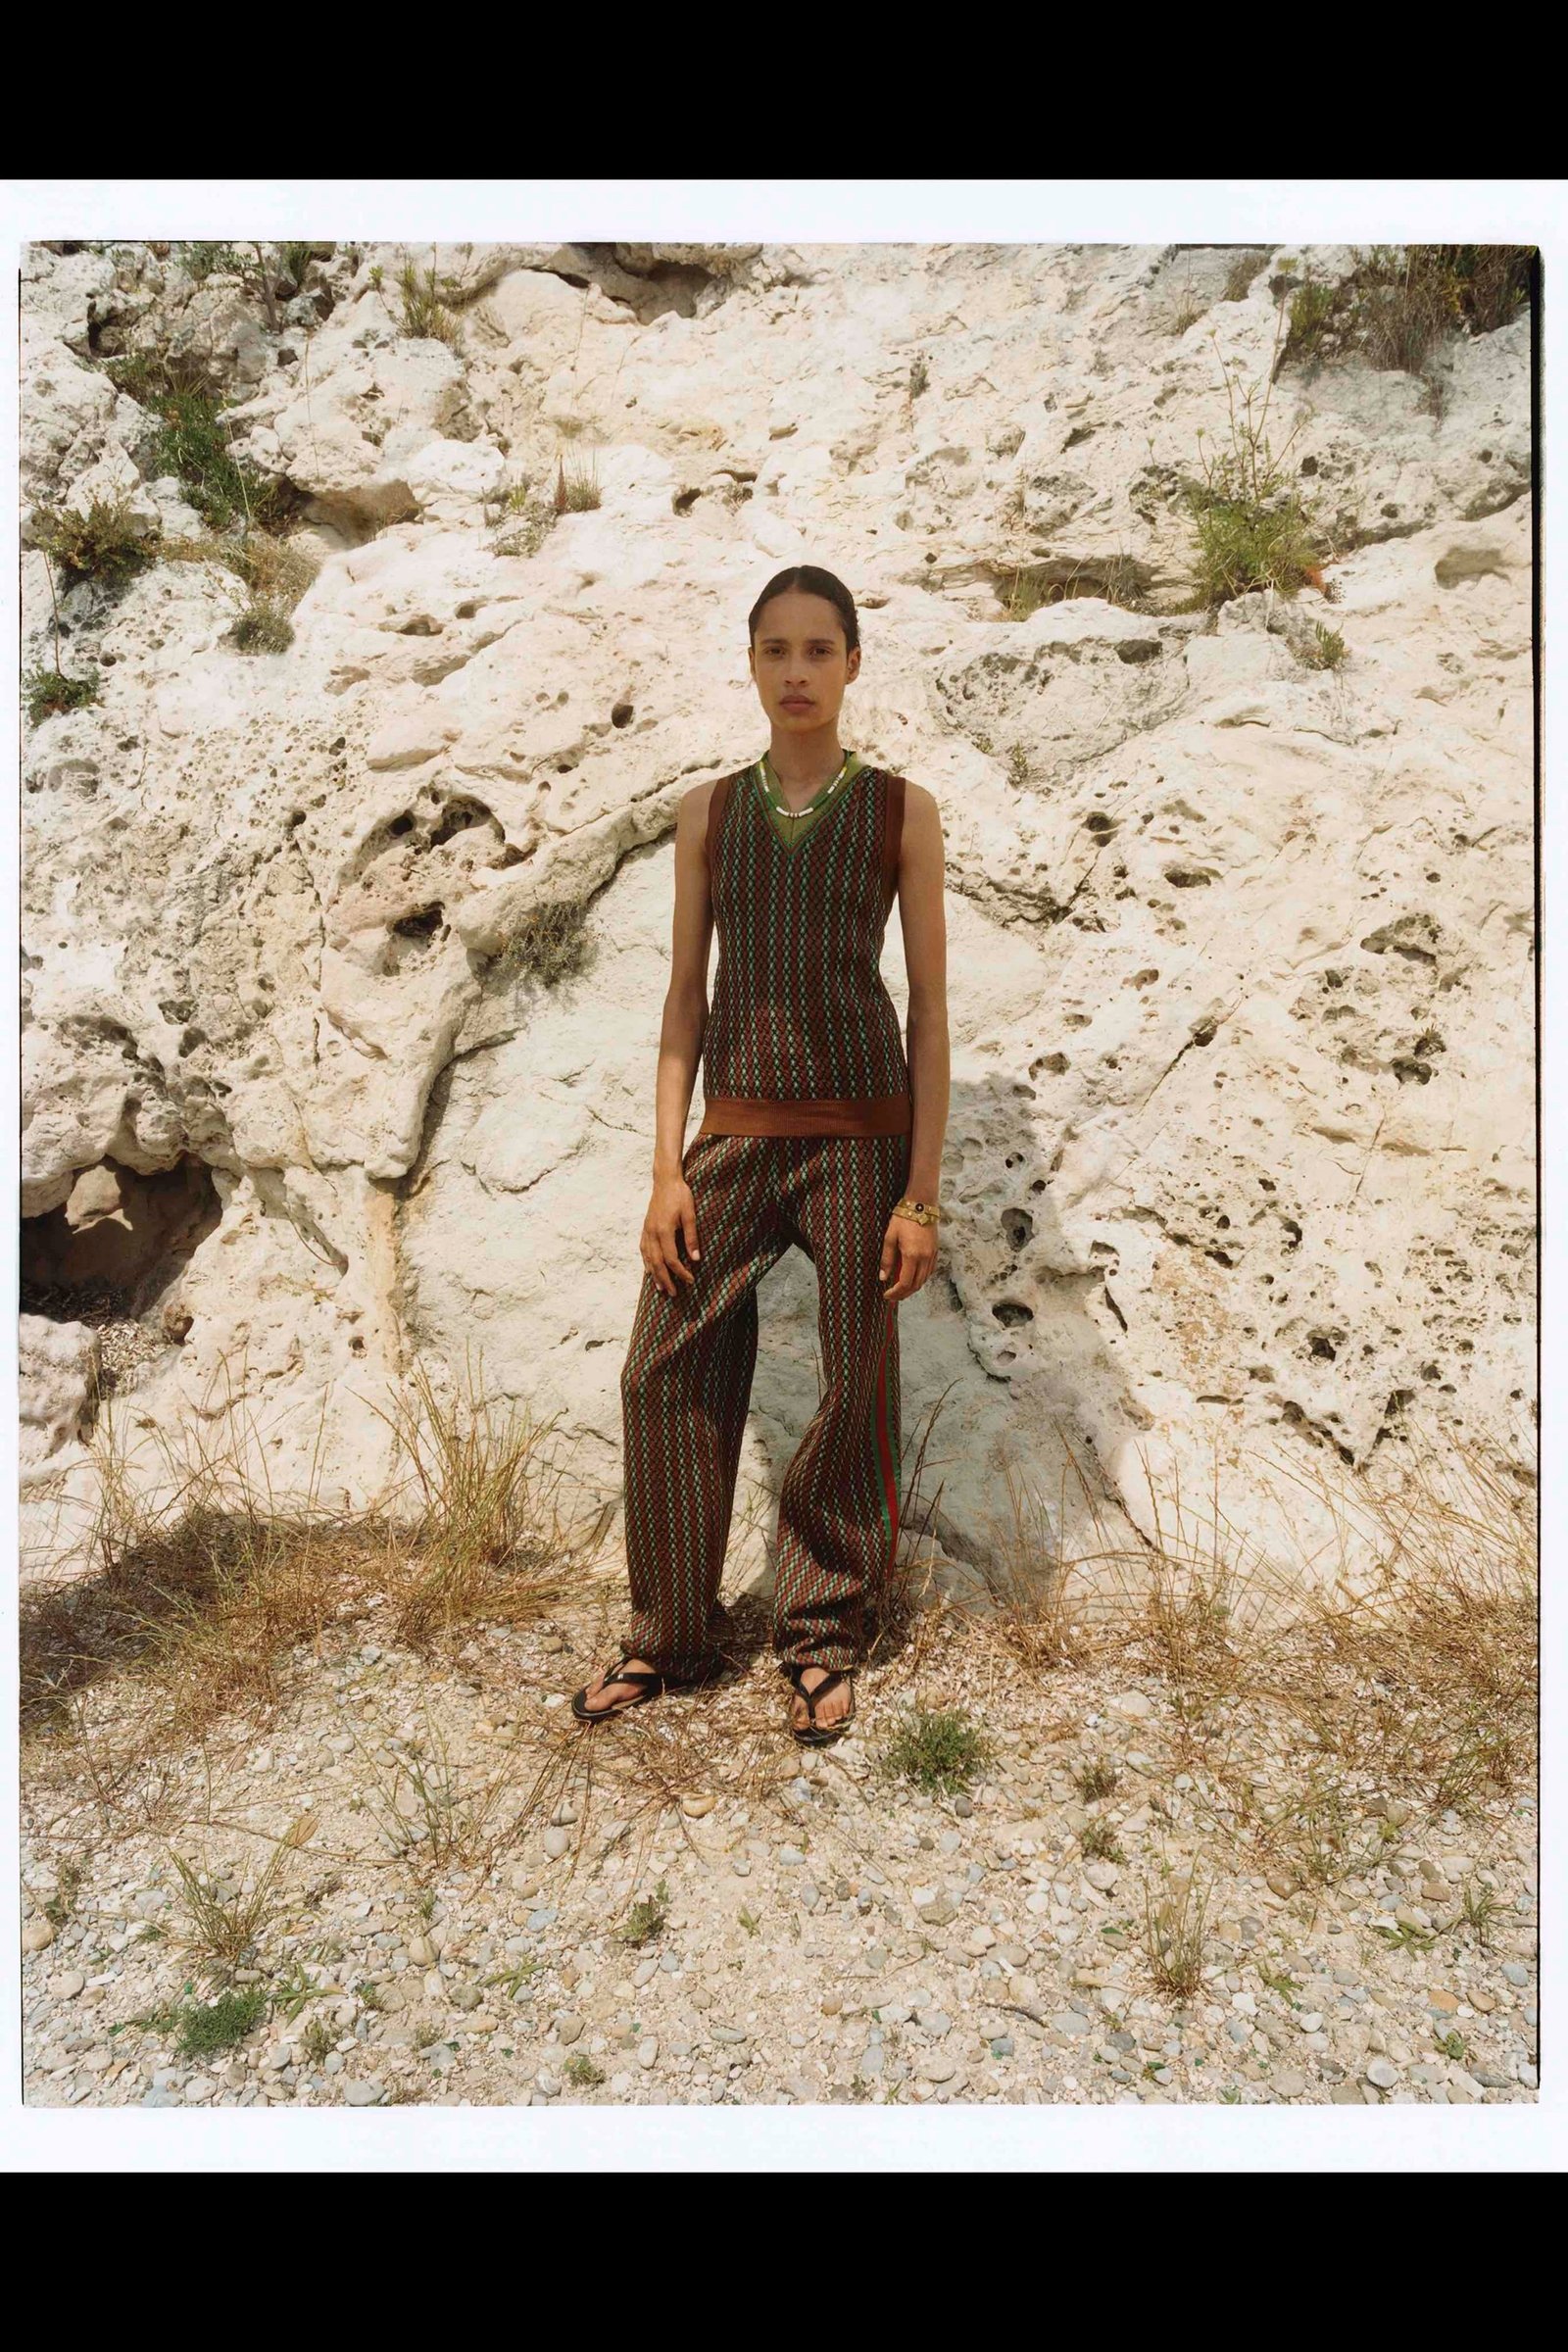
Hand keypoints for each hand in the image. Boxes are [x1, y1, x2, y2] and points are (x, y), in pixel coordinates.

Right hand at [641, 1173, 700, 1295]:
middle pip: (657, 1263)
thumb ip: (691, 1237)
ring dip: (654, 1275)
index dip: (681, 1272)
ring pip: (648, 1258)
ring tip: (660, 1288)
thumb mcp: (690, 1215)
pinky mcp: (645, 1228)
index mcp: (664, 1230)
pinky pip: (643, 1250)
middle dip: (665, 1280)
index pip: (672, 1259)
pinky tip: (649, 1270)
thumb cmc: (680, 1196)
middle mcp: (652, 1233)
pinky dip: (646, 1262)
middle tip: (673, 1294)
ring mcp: (646, 1231)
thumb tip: (696, 1259)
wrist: (665, 1181)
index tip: (690, 1280)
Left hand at [880, 1211, 936, 1301]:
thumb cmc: (903, 1218)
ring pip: (924, 1280)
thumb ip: (887, 1259)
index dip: (895, 1293)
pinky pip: (929, 1271)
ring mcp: (932, 1255)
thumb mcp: (889, 1237)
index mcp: (912, 1255)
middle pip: (916, 1285)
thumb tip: (884, 1277)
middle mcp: (924, 1258)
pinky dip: (921, 1279)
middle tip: (892, 1297)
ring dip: (912, 1288)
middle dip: (903, 1294)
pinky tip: (912, 1278)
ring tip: (900, 1290)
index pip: (905, 1283)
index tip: (886, 1295)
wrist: (921, 1204)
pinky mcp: (936, 1251)